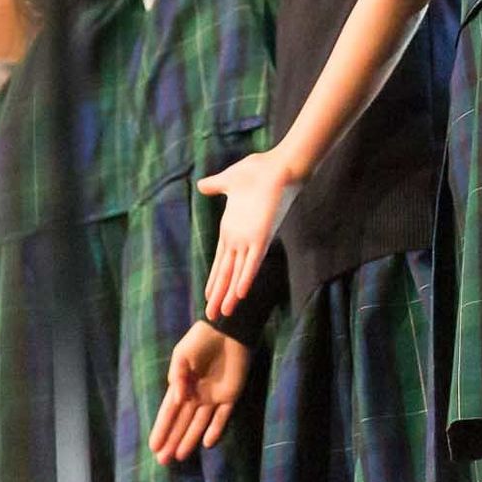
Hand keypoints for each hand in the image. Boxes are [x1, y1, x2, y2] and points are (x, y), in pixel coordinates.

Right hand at [150, 321, 248, 462]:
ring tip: (180, 456)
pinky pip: (223, 416)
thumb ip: (178, 377)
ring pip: (200, 423)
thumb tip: (177, 400)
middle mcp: (196, 395)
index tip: (153, 447)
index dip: (161, 429)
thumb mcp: (182, 355)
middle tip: (163, 461)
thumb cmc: (201, 340)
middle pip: (182, 422)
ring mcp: (213, 397)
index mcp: (182, 385)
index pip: (169, 412)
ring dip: (190, 439)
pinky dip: (216, 428)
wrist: (228, 330)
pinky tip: (207, 442)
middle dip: (172, 440)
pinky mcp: (231, 395)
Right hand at [199, 149, 302, 318]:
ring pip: (238, 273)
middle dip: (218, 295)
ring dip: (230, 295)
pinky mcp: (262, 236)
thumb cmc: (258, 170)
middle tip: (211, 317)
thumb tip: (201, 185)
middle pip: (227, 273)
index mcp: (232, 229)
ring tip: (223, 315)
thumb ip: (215, 186)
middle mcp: (241, 239)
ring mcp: (251, 239)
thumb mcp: (229, 180)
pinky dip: (245, 278)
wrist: (280, 164)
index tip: (208, 295)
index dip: (214, 278)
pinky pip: (252, 262)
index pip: (221, 260)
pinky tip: (240, 295)